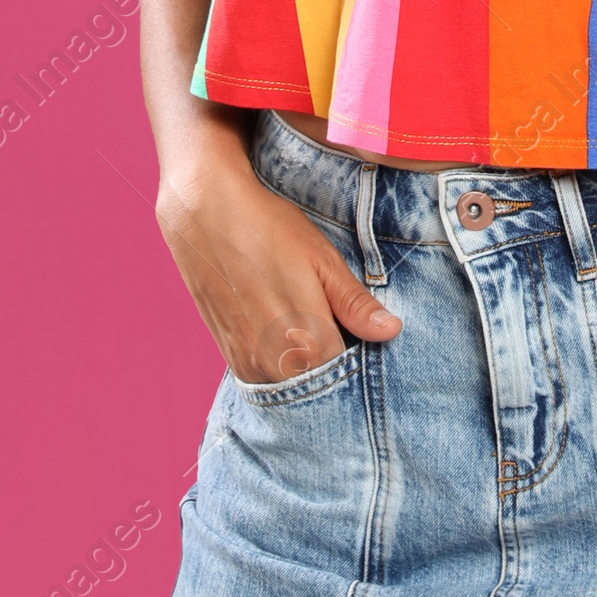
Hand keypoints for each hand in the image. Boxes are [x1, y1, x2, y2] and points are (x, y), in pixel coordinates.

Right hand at [156, 147, 400, 383]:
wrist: (205, 214)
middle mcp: (275, 362)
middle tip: (332, 318)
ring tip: (304, 318)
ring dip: (303, 364)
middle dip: (332, 361)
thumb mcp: (321, 259)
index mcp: (307, 340)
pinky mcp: (229, 355)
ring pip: (291, 382)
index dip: (357, 349)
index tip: (357, 327)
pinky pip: (264, 376)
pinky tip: (282, 327)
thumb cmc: (269, 229)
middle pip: (319, 382)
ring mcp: (248, 362)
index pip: (349, 372)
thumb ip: (354, 303)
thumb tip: (391, 331)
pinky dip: (279, 361)